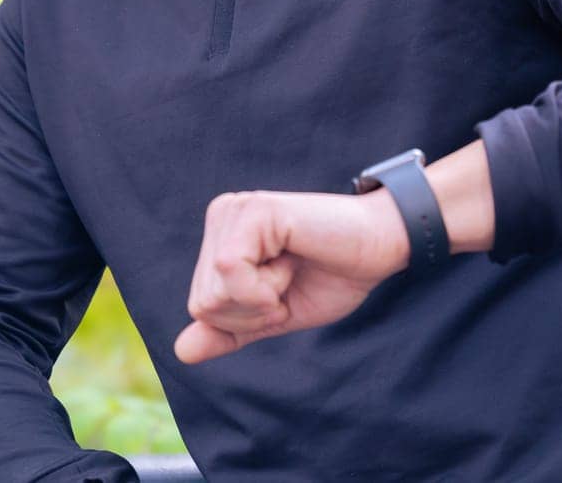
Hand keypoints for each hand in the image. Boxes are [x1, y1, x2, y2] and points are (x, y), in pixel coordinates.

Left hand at [173, 188, 409, 363]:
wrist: (381, 248)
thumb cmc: (335, 275)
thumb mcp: (275, 315)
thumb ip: (231, 331)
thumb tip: (181, 352)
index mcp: (222, 238)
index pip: (201, 308)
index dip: (247, 320)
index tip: (284, 291)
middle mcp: (223, 216)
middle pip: (203, 303)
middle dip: (253, 312)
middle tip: (290, 279)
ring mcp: (236, 210)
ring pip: (214, 291)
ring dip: (263, 297)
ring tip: (293, 265)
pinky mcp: (254, 210)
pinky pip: (230, 271)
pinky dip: (264, 287)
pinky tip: (292, 260)